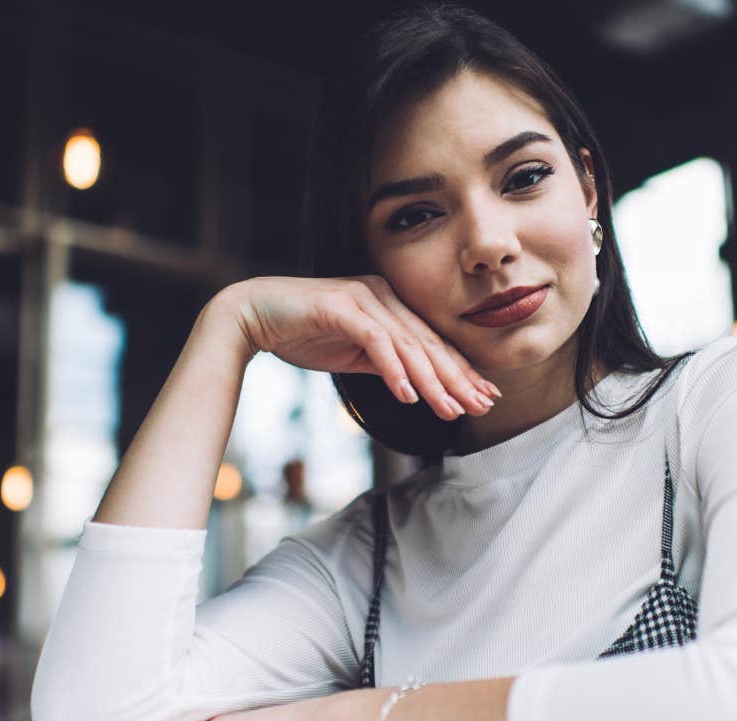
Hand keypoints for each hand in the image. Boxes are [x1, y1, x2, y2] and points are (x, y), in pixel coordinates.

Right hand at [219, 275, 500, 420]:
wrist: (253, 314)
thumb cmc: (301, 332)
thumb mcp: (352, 354)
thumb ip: (384, 364)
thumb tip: (416, 387)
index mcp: (388, 304)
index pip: (431, 342)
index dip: (460, 371)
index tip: (484, 396)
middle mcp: (382, 296)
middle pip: (427, 343)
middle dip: (457, 378)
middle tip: (482, 405)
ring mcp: (362, 298)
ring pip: (407, 344)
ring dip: (431, 380)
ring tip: (450, 409)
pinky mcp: (341, 308)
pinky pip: (375, 341)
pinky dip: (393, 368)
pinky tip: (407, 395)